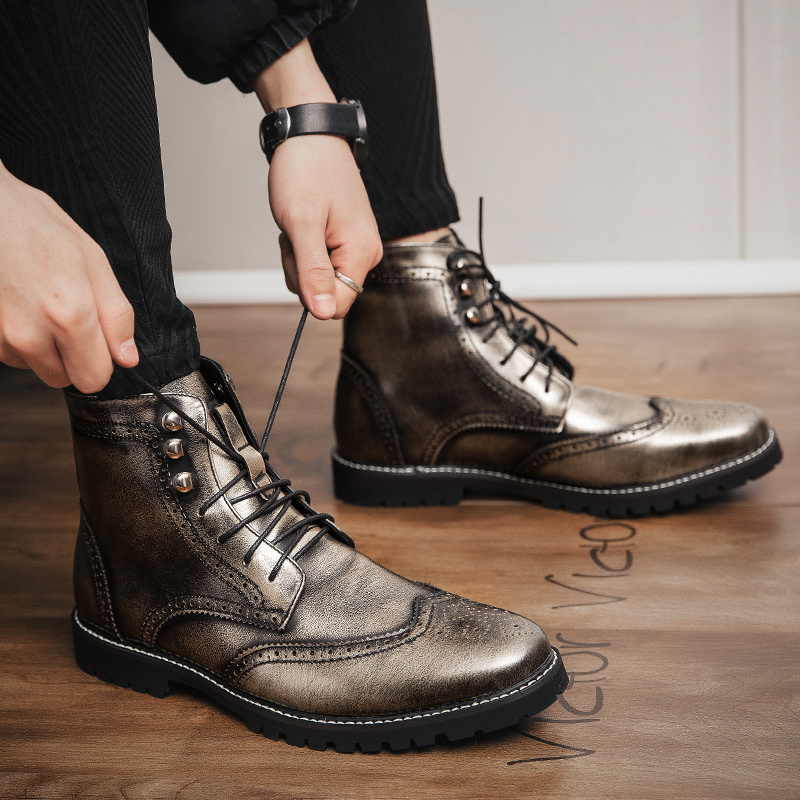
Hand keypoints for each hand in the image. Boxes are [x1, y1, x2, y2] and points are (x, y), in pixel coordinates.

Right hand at [0, 164, 137, 392]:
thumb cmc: (35, 226)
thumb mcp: (93, 262)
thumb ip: (116, 315)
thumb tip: (127, 357)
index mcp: (69, 315)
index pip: (94, 379)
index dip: (101, 362)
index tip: (99, 340)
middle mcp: (31, 334)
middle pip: (65, 379)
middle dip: (74, 357)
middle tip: (69, 318)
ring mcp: (0, 337)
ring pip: (37, 367)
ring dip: (44, 347)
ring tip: (39, 303)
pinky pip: (10, 354)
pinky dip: (18, 338)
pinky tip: (18, 305)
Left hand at [269, 134, 381, 319]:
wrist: (310, 133)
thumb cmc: (305, 171)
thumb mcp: (301, 224)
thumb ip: (313, 272)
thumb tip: (322, 313)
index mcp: (362, 253)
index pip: (337, 306)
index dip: (310, 291)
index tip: (299, 256)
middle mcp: (366, 254)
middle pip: (326, 293)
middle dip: (301, 269)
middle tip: (297, 232)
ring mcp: (356, 246)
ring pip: (319, 277)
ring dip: (299, 256)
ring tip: (300, 221)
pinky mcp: (345, 239)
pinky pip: (320, 260)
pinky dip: (304, 246)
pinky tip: (305, 220)